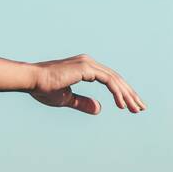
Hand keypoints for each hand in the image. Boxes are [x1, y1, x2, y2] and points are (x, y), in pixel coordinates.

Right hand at [29, 55, 144, 114]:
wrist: (32, 81)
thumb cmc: (44, 89)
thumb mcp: (66, 99)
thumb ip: (82, 103)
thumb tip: (99, 109)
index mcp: (85, 68)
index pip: (110, 80)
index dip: (121, 93)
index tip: (130, 106)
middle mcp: (89, 62)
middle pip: (116, 79)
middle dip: (130, 94)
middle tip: (140, 108)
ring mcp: (88, 63)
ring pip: (115, 80)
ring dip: (127, 95)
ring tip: (135, 109)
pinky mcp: (86, 68)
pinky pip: (108, 81)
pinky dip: (117, 93)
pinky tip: (122, 105)